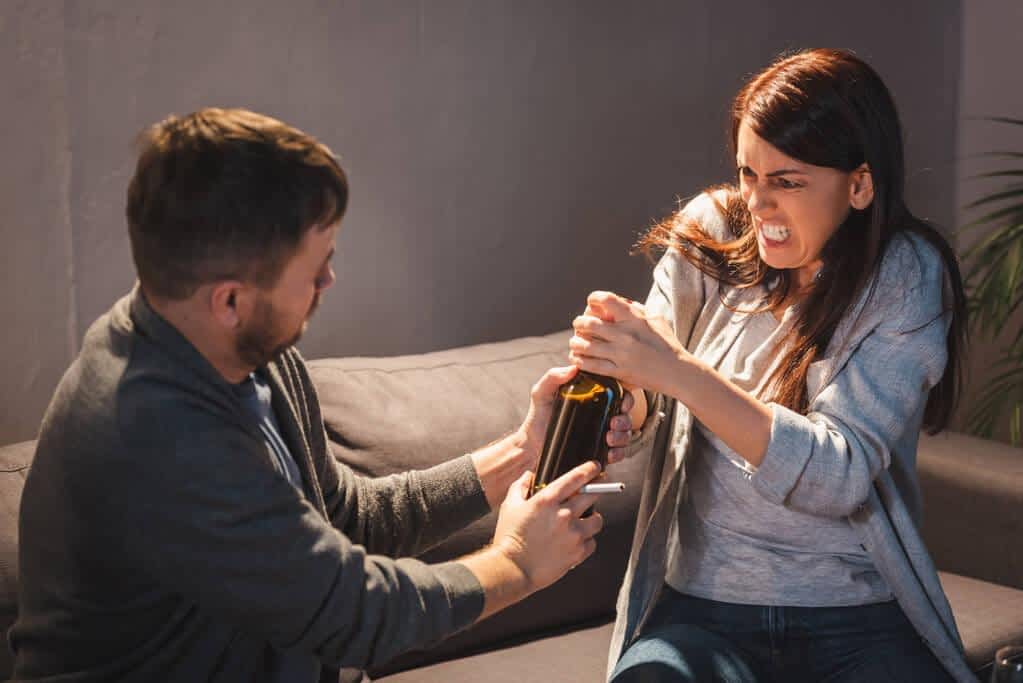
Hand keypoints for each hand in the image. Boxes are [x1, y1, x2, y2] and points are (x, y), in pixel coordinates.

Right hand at [491, 462, 603, 590]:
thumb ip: (520, 485)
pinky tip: (576, 541)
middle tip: (593, 493)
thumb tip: (529, 475)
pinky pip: (592, 542)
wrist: (513, 569)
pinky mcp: (578, 553)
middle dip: (596, 491)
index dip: (589, 469)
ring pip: (597, 520)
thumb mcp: (509, 505)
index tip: (595, 467)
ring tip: (584, 521)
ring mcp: (573, 535)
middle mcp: (564, 515)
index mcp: (547, 500)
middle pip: (593, 495)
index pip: (576, 478)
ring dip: (593, 518)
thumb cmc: (509, 537)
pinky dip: (586, 541)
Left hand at [517, 366, 633, 467]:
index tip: (622, 405)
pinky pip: (617, 453)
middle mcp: (600, 416)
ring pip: (625, 435)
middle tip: (613, 424)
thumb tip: (574, 368)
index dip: (626, 399)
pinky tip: (609, 453)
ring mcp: (601, 435)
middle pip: (626, 416)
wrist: (531, 446)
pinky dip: (618, 453)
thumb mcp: (542, 393)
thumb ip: (553, 377)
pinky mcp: (599, 453)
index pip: (618, 396)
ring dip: (623, 437)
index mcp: (592, 399)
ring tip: (608, 439)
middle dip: (625, 420)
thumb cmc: (537, 416)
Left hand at [569, 290, 688, 397]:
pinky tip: (577, 358)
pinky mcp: (620, 371)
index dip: (594, 298)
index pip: (608, 300)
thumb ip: (638, 310)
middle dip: (579, 323)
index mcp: (635, 319)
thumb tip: (622, 303)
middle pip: (589, 323)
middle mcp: (626, 335)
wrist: (677, 372)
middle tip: (578, 325)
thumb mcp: (657, 320)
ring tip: (575, 342)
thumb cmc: (668, 345)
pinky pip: (592, 365)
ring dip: (576, 343)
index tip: (590, 301)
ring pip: (586, 345)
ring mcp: (621, 354)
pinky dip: (580, 361)